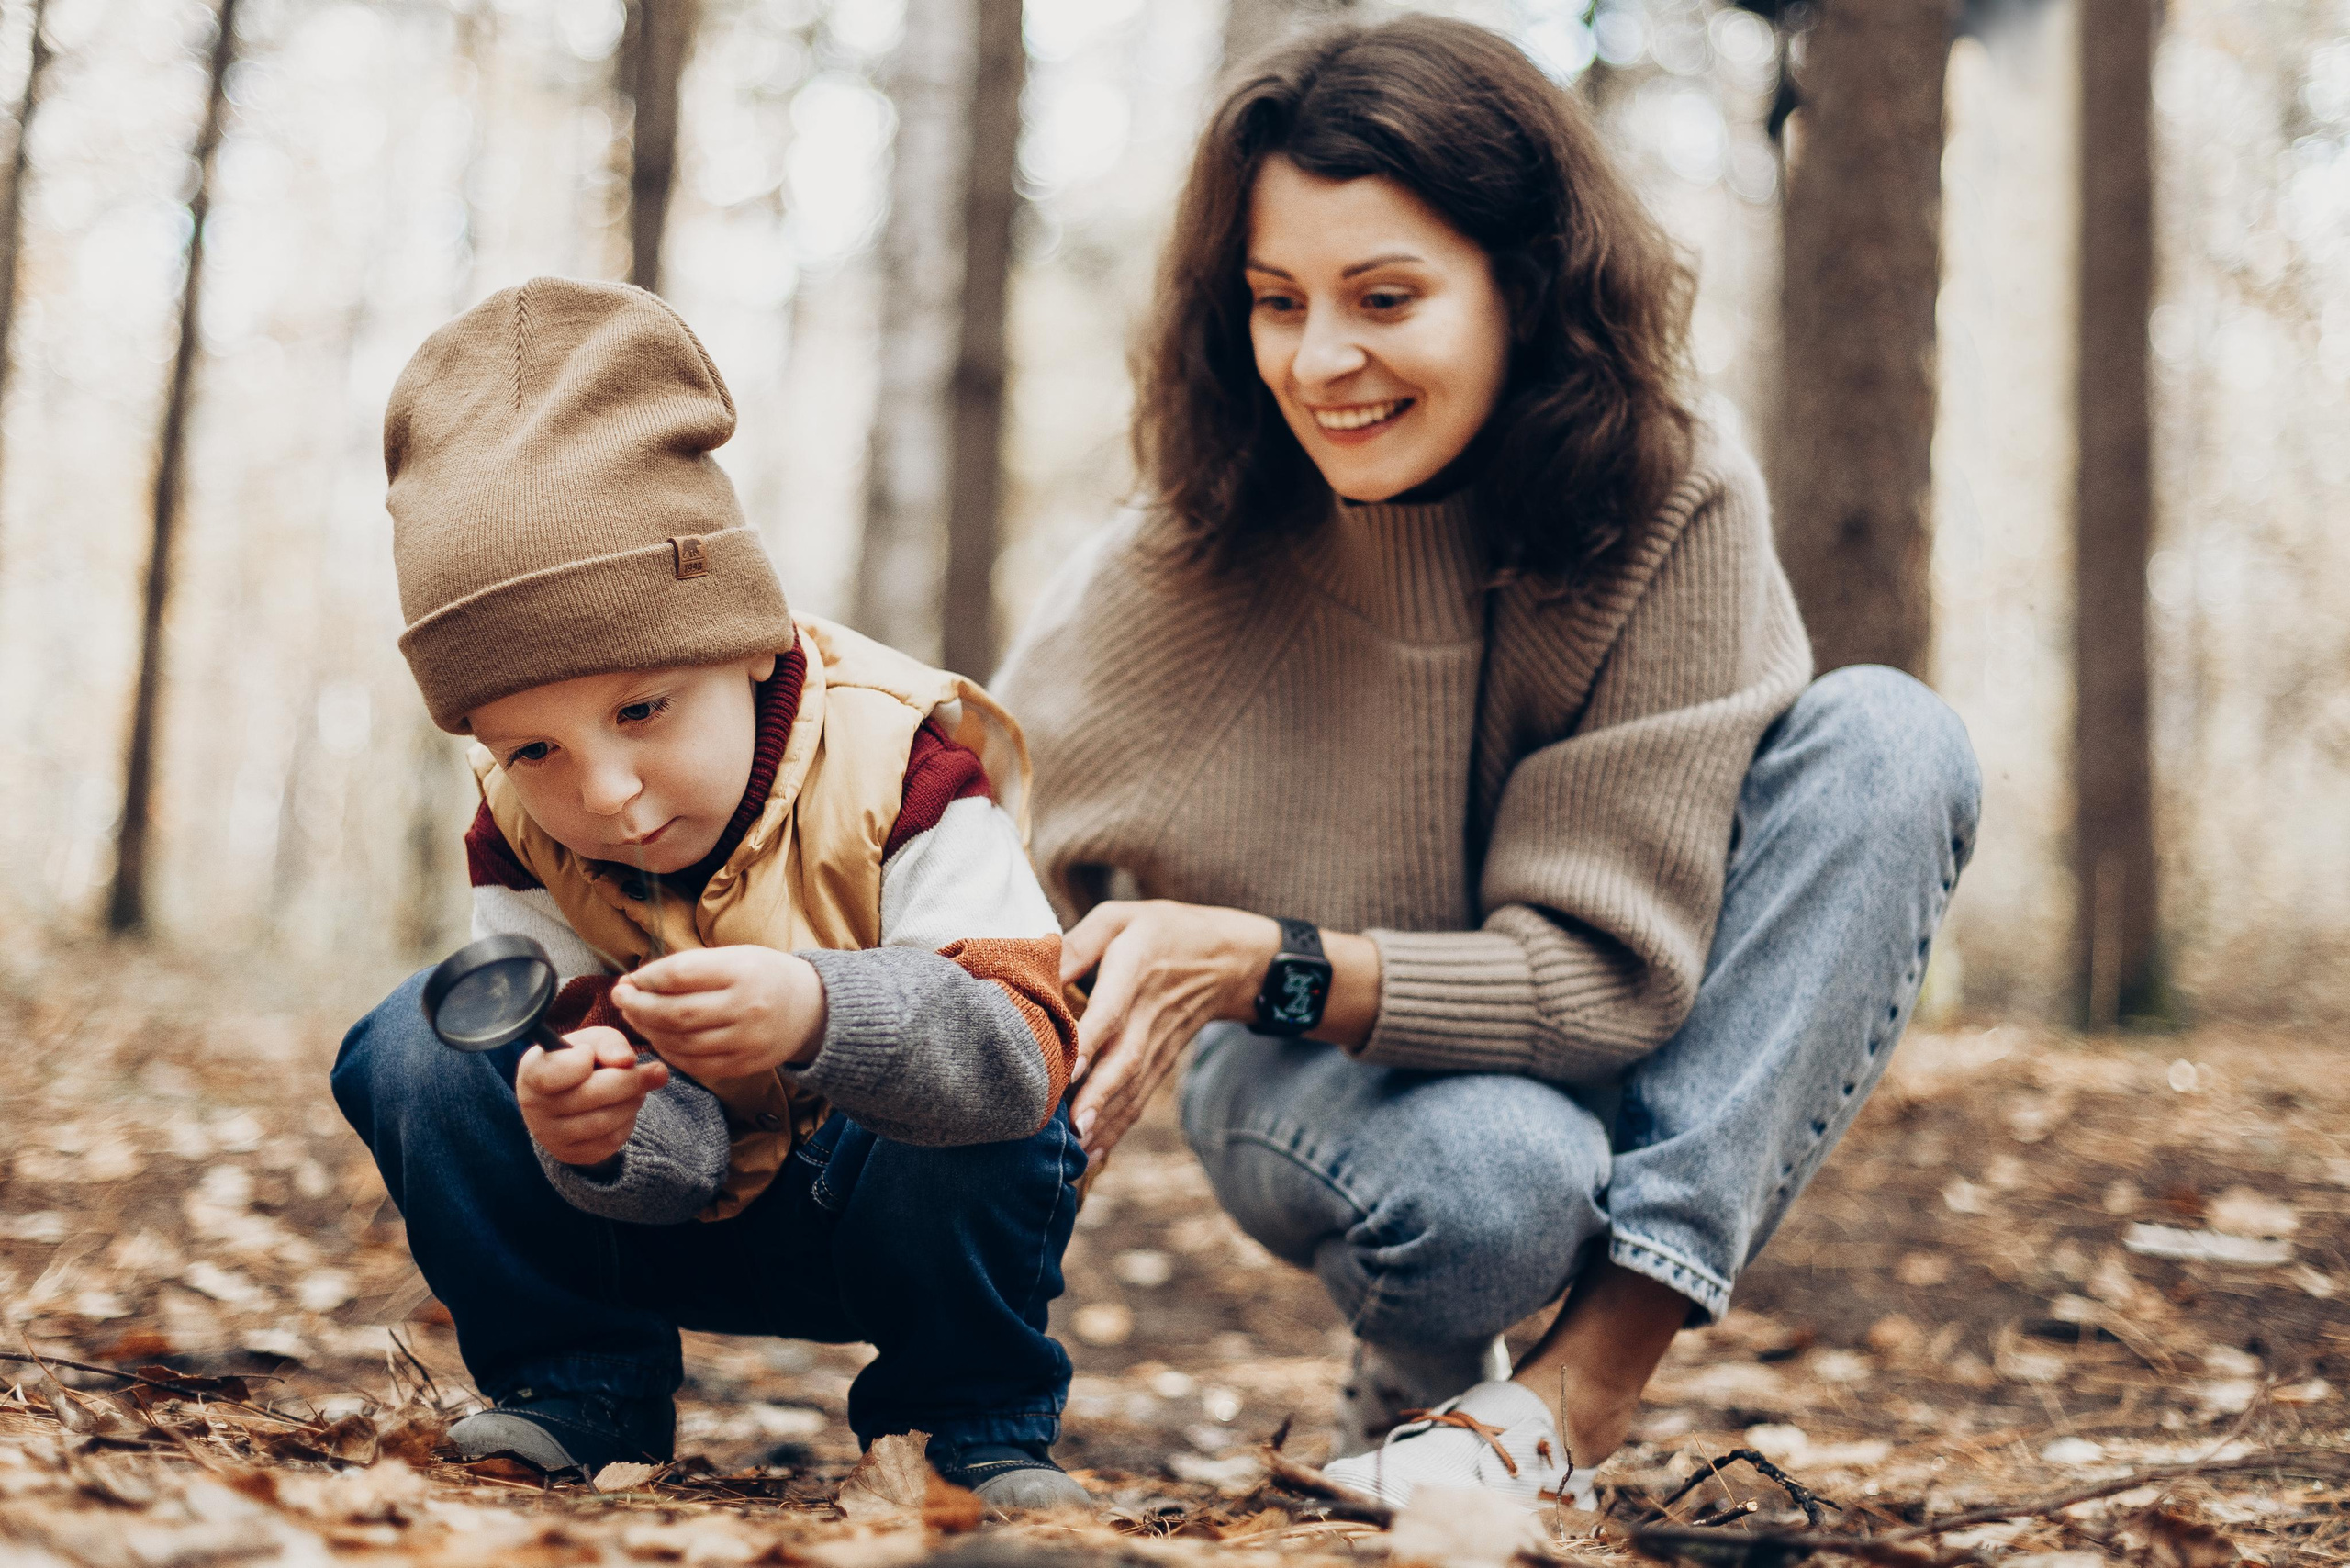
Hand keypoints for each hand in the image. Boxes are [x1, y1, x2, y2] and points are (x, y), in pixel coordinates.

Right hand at [517, 1026, 669, 1167]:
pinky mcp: (571, 1155)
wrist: (567, 1097)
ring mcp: (550, 1136)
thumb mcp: (590, 1042)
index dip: (580, 1062)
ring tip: (640, 1089)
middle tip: (656, 1071)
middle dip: (631, 1081)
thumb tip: (627, 1061)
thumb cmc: (578, 1060)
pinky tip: (625, 1108)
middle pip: (590, 1097)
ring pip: (604, 1122)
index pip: (552, 1074)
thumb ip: (608, 1043)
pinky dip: (627, 1122)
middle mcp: (535, 1108)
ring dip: (633, 1102)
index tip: (590, 1054)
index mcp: (532, 1073)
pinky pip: (610, 1141)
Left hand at [613, 945, 826, 1080]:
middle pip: (675, 1013)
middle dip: (638, 1007)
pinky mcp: (743, 1065)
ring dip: (648, 1030)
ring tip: (635, 1016)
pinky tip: (659, 1038)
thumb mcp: (736, 956)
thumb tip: (638, 981)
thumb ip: (691, 967)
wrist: (811, 1010)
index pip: (680, 975)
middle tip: (620, 998)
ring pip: (680, 1042)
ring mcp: (745, 1041)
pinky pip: (694, 1064)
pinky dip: (669, 1052)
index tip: (631, 978)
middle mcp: (746, 1008)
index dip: (647, 978)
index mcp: (743, 972)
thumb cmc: (765, 975)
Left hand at [1059, 901, 1280, 1168]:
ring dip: (1105, 1121)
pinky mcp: (1163, 1063)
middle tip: (1072, 1127)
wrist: (1228, 959)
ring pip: (1133, 1089)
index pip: (1112, 1011)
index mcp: (1136, 970)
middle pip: (1125, 1061)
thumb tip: (1035, 963)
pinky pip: (1140, 1099)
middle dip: (1098, 1097)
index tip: (1067, 1071)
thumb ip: (1078, 943)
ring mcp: (1160, 1044)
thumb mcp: (1121, 918)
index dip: (1090, 1042)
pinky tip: (1093, 1155)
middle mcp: (1149, 1014)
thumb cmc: (1161, 931)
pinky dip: (1118, 1129)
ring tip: (1076, 1153)